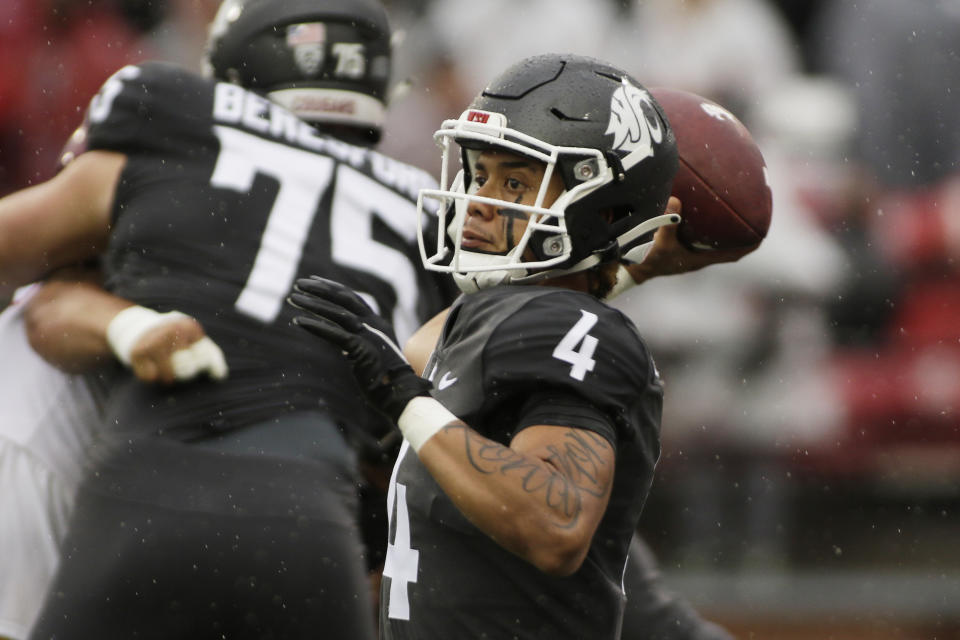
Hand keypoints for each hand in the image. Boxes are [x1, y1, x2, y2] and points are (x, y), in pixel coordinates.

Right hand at [108, 305, 227, 383]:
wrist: (138, 326)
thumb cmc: (175, 339)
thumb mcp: (196, 342)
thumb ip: (213, 358)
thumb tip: (220, 375)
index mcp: (191, 328)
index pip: (203, 360)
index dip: (198, 365)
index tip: (191, 356)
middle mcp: (173, 331)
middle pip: (187, 371)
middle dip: (184, 373)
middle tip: (176, 363)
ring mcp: (154, 340)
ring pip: (168, 377)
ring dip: (167, 377)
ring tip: (164, 365)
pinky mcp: (138, 351)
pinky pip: (149, 378)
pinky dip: (150, 377)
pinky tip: (150, 363)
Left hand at [288, 276, 431, 422]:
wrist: (399, 394)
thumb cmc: (385, 378)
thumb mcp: (372, 353)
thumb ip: (360, 342)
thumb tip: (343, 342)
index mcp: (377, 323)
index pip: (353, 298)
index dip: (332, 288)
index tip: (314, 280)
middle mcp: (374, 324)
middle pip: (344, 299)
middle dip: (320, 289)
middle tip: (299, 284)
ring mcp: (369, 335)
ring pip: (337, 313)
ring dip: (313, 305)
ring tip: (293, 299)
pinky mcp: (361, 349)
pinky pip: (334, 334)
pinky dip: (315, 327)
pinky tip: (299, 322)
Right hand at [623, 197, 756, 284]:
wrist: (629, 268)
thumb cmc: (645, 260)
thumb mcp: (657, 242)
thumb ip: (667, 222)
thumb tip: (677, 200)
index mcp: (699, 259)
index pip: (732, 254)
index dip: (749, 246)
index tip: (763, 234)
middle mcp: (697, 255)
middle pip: (728, 244)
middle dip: (741, 231)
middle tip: (754, 214)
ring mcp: (688, 251)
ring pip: (713, 238)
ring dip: (723, 227)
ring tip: (731, 207)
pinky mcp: (678, 245)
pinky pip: (696, 232)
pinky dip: (702, 221)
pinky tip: (699, 205)